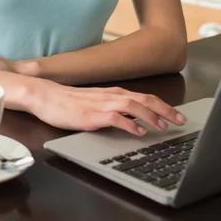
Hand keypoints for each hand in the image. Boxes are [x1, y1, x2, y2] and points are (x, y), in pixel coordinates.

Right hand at [30, 81, 186, 135]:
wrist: (44, 95)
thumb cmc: (66, 101)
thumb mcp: (93, 102)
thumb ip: (111, 106)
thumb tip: (131, 117)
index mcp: (111, 92)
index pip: (143, 96)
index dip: (162, 105)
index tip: (176, 114)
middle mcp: (109, 95)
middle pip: (143, 98)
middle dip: (164, 109)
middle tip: (179, 120)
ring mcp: (100, 104)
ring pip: (132, 105)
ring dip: (150, 116)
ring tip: (162, 127)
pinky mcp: (90, 115)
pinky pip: (114, 117)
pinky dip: (129, 124)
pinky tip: (138, 132)